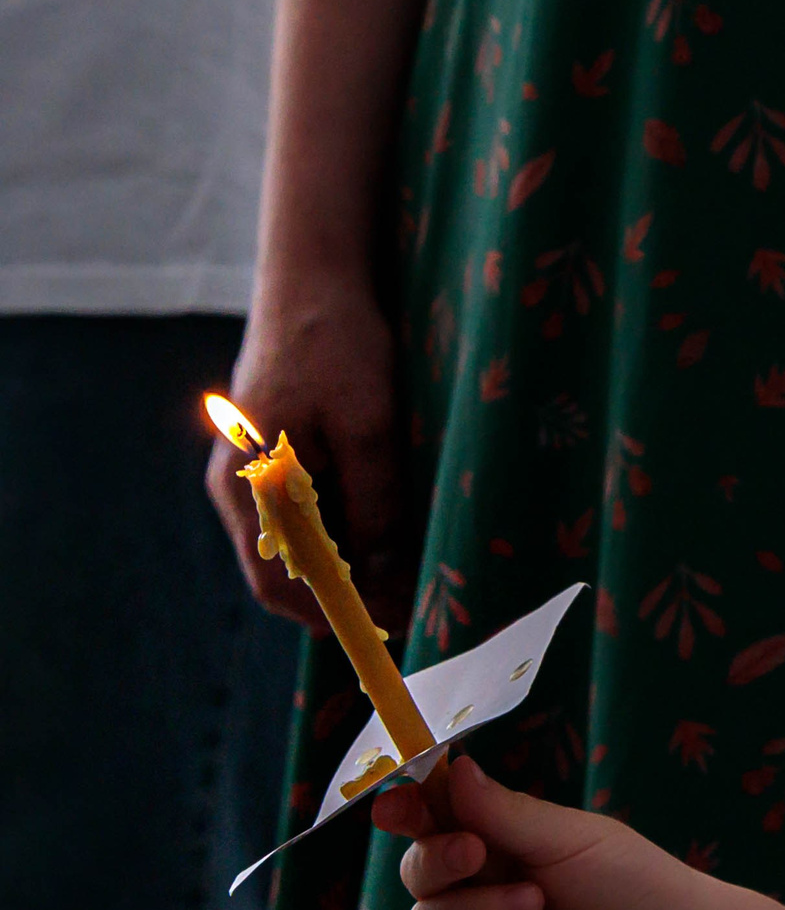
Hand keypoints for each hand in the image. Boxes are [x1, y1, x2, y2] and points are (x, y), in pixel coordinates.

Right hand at [206, 268, 407, 629]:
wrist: (316, 280)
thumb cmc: (338, 346)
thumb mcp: (370, 427)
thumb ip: (374, 503)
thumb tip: (384, 578)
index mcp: (248, 487)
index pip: (279, 584)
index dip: (332, 616)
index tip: (389, 629)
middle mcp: (242, 489)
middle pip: (292, 570)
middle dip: (350, 595)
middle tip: (416, 606)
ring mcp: (258, 474)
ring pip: (307, 544)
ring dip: (354, 565)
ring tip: (416, 572)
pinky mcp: (281, 457)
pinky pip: (314, 513)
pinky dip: (351, 531)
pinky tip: (398, 529)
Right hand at [374, 758, 703, 909]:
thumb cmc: (626, 880)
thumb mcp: (564, 835)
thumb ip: (501, 810)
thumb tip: (452, 768)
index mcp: (496, 843)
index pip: (431, 823)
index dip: (406, 811)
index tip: (396, 806)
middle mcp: (478, 891)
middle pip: (416, 872)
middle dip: (439, 860)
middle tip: (477, 852)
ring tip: (536, 906)